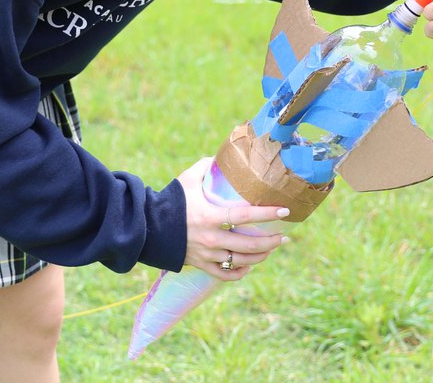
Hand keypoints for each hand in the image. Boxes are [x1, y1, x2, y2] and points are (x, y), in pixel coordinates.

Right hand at [176, 157, 290, 281]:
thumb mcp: (187, 180)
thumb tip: (224, 159)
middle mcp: (211, 238)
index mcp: (210, 216)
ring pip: (241, 261)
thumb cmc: (170, 200)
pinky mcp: (201, 265)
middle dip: (271, 242)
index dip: (267, 214)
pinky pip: (225, 275)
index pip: (245, 216)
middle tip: (284, 237)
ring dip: (261, 256)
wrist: (148, 226)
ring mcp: (206, 254)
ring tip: (272, 249)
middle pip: (249, 245)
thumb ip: (207, 167)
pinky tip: (249, 265)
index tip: (284, 211)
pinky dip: (239, 272)